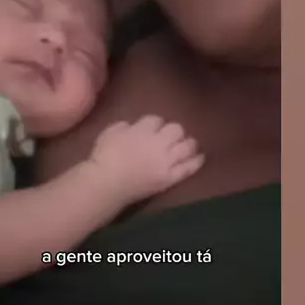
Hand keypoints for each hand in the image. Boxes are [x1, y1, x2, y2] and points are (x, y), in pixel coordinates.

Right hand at [89, 115, 204, 203]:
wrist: (106, 184)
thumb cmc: (104, 156)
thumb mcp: (111, 131)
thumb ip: (127, 126)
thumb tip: (136, 128)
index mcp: (143, 129)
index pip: (157, 119)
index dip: (155, 124)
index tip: (151, 129)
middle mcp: (159, 143)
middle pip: (176, 129)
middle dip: (173, 131)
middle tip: (169, 137)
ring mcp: (167, 161)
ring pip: (187, 146)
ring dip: (188, 143)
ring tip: (188, 144)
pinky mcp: (170, 178)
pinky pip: (188, 168)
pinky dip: (196, 161)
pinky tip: (200, 157)